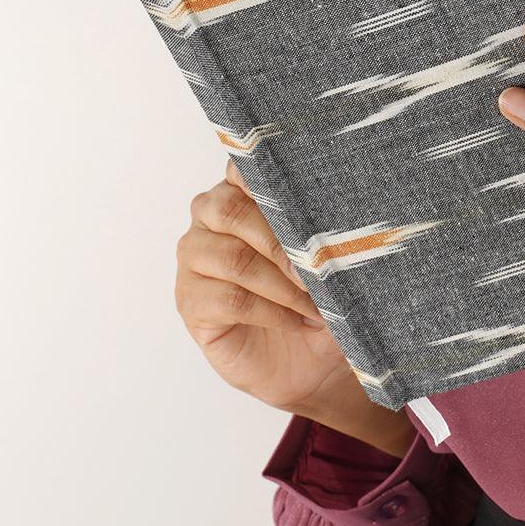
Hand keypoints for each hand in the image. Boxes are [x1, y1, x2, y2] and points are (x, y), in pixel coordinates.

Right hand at [174, 159, 414, 456]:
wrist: (313, 361)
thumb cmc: (323, 297)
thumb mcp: (332, 261)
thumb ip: (325, 231)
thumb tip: (333, 225)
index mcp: (243, 189)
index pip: (240, 164)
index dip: (260, 172)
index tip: (294, 189)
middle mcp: (211, 215)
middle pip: (229, 209)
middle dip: (281, 242)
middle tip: (319, 268)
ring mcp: (195, 258)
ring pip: (232, 258)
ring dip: (282, 285)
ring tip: (316, 306)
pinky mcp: (190, 301)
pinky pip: (227, 299)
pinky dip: (270, 312)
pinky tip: (296, 321)